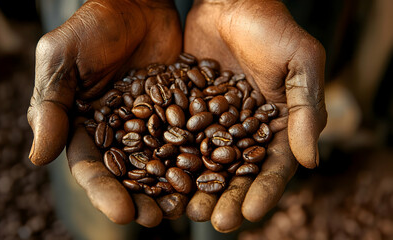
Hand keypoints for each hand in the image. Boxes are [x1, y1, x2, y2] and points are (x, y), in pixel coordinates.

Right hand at [27, 0, 181, 226]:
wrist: (136, 2)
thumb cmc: (92, 26)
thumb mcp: (61, 59)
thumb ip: (51, 105)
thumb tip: (38, 157)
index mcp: (84, 126)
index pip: (90, 166)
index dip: (104, 191)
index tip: (122, 212)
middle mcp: (118, 132)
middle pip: (128, 174)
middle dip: (141, 198)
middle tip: (157, 219)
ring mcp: (151, 123)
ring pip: (161, 162)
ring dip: (171, 186)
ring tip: (185, 208)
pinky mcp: (179, 111)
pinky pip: (188, 137)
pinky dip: (197, 155)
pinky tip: (210, 173)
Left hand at [184, 0, 326, 231]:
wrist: (231, 3)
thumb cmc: (272, 29)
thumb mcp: (300, 63)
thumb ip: (307, 109)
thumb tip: (311, 160)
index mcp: (278, 126)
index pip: (274, 166)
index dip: (264, 191)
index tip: (249, 214)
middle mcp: (246, 130)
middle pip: (238, 173)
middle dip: (227, 198)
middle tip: (212, 221)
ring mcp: (216, 123)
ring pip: (206, 162)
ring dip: (197, 187)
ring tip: (185, 210)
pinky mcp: (189, 110)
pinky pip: (180, 138)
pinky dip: (173, 159)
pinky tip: (162, 177)